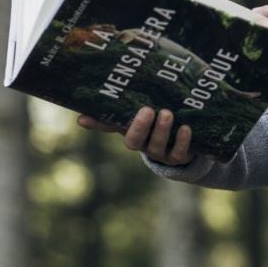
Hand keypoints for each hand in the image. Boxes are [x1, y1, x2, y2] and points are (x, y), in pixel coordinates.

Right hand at [76, 106, 196, 165]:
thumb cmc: (159, 123)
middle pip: (134, 141)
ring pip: (156, 147)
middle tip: (147, 109)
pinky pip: (178, 153)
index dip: (97, 124)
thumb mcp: (142, 114)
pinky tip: (185, 128)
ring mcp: (160, 153)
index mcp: (131, 132)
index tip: (83, 117)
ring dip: (161, 130)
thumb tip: (82, 113)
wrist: (184, 144)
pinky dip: (182, 141)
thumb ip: (123, 109)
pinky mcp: (178, 157)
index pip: (110, 127)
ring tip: (167, 113)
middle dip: (139, 127)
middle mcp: (143, 145)